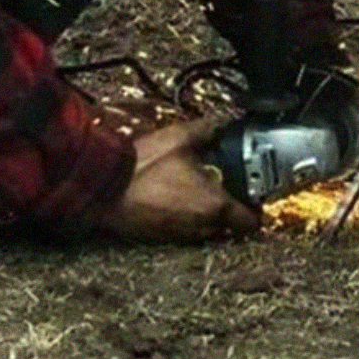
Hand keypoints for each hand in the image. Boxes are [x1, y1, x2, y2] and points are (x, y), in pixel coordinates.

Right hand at [92, 117, 260, 242]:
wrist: (104, 185)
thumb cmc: (143, 165)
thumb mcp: (181, 137)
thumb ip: (208, 129)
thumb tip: (223, 122)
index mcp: (214, 205)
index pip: (250, 223)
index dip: (255, 209)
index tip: (252, 194)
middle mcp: (200, 226)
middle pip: (228, 225)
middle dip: (228, 207)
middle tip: (222, 184)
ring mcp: (179, 235)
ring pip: (205, 228)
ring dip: (205, 212)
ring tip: (195, 186)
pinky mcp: (159, 236)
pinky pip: (182, 229)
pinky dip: (183, 215)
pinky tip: (172, 193)